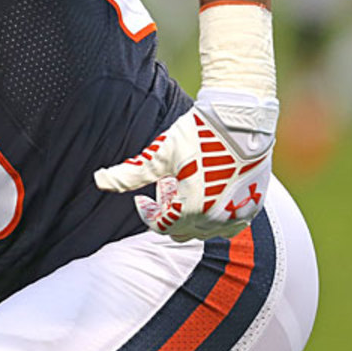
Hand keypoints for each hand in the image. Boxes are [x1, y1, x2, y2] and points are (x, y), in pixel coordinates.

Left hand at [93, 89, 277, 240]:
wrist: (241, 119)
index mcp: (190, 209)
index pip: (161, 226)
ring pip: (205, 231)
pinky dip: (213, 215)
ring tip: (185, 186)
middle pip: (181, 231)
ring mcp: (238, 215)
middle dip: (168, 212)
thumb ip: (129, 174)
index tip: (142, 198)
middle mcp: (216, 219)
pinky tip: (207, 189)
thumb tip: (98, 180)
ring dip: (190, 215)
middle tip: (164, 186)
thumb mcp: (160, 154)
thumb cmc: (197, 134)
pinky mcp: (253, 207)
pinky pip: (228, 225)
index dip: (147, 213)